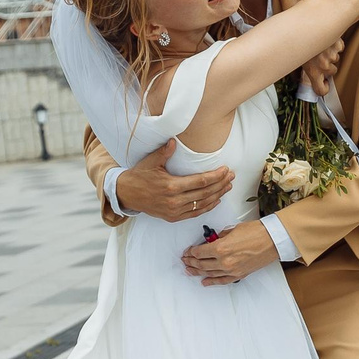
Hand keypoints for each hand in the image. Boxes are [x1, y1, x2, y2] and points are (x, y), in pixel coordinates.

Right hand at [116, 139, 232, 223]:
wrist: (127, 194)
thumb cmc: (139, 176)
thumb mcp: (151, 161)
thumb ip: (165, 151)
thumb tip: (175, 141)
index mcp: (171, 186)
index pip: (200, 182)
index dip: (216, 176)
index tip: (226, 170)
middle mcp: (175, 201)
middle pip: (205, 193)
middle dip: (221, 184)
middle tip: (231, 176)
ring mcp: (175, 211)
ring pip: (202, 204)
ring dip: (218, 195)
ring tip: (228, 186)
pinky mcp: (173, 217)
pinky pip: (195, 213)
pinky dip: (208, 207)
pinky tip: (216, 200)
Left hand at [183, 222, 278, 284]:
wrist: (272, 240)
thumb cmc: (256, 232)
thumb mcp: (232, 230)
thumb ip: (220, 238)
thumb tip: (212, 241)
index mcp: (221, 248)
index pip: (200, 252)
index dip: (191, 252)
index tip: (188, 251)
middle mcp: (224, 261)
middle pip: (202, 264)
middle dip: (191, 262)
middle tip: (185, 261)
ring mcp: (231, 270)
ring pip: (209, 273)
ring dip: (197, 272)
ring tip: (189, 270)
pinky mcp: (239, 274)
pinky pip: (222, 280)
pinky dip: (212, 281)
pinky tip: (204, 282)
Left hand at [301, 37, 343, 98]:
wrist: (304, 23)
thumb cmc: (297, 41)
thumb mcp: (296, 59)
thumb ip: (300, 71)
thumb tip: (298, 79)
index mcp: (312, 71)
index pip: (321, 90)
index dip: (324, 88)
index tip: (324, 84)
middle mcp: (323, 65)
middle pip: (332, 72)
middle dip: (327, 66)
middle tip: (318, 57)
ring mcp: (331, 55)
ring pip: (336, 59)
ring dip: (331, 54)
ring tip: (321, 46)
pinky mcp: (338, 44)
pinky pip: (339, 48)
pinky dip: (335, 45)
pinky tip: (327, 40)